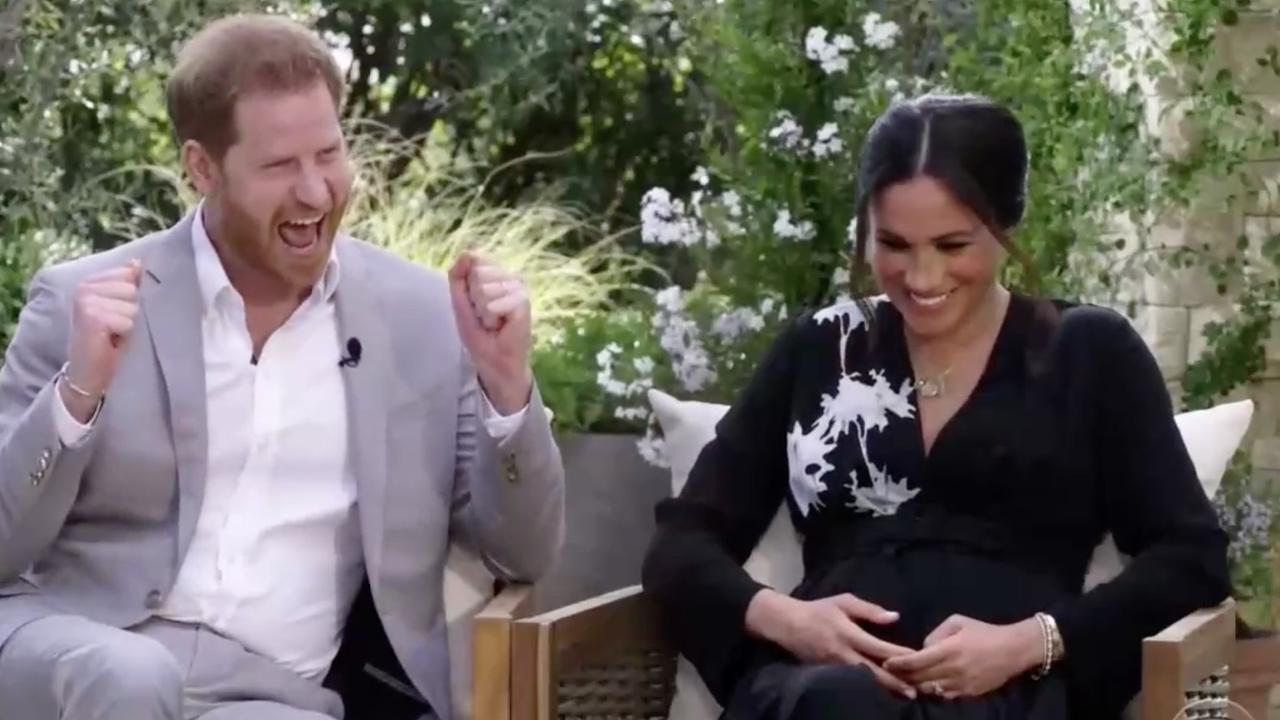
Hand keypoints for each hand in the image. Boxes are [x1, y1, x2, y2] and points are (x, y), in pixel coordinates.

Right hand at [63, 260, 142, 421]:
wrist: (87, 373)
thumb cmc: (107, 341)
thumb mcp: (120, 308)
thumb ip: (128, 284)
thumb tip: (138, 262)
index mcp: (90, 281)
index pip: (129, 273)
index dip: (133, 296)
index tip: (119, 312)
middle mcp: (84, 287)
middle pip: (133, 289)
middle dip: (132, 311)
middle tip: (116, 327)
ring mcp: (85, 300)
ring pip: (133, 305)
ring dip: (129, 324)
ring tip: (114, 333)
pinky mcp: (91, 316)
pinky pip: (128, 321)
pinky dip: (125, 334)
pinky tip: (110, 341)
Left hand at [447, 252, 532, 413]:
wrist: (496, 361)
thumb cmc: (480, 334)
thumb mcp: (460, 303)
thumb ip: (458, 277)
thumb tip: (467, 252)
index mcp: (497, 274)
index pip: (474, 262)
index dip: (468, 288)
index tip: (476, 305)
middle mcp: (510, 277)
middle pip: (477, 274)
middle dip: (474, 300)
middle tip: (485, 316)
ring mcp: (518, 289)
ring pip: (483, 289)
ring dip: (482, 311)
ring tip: (493, 322)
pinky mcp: (523, 303)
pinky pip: (493, 304)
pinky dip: (491, 319)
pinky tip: (500, 326)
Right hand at [745, 589, 917, 698]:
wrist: (788, 624)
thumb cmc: (819, 610)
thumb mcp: (844, 602)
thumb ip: (870, 610)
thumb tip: (895, 617)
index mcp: (848, 633)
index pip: (878, 648)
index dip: (898, 655)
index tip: (916, 658)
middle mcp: (843, 653)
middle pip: (873, 672)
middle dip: (894, 682)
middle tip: (914, 691)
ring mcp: (835, 666)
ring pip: (863, 681)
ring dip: (884, 687)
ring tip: (903, 694)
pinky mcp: (829, 673)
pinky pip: (852, 682)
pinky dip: (868, 687)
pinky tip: (881, 691)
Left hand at [882, 615, 1041, 699]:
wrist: (1014, 650)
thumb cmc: (984, 632)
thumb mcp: (958, 622)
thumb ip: (936, 634)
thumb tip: (923, 648)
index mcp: (949, 650)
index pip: (916, 661)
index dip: (898, 663)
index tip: (886, 662)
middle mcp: (953, 669)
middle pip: (919, 678)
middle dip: (902, 676)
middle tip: (889, 672)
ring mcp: (961, 684)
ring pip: (930, 689)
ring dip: (915, 685)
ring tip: (904, 680)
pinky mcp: (969, 694)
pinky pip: (944, 696)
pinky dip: (933, 691)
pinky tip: (927, 685)